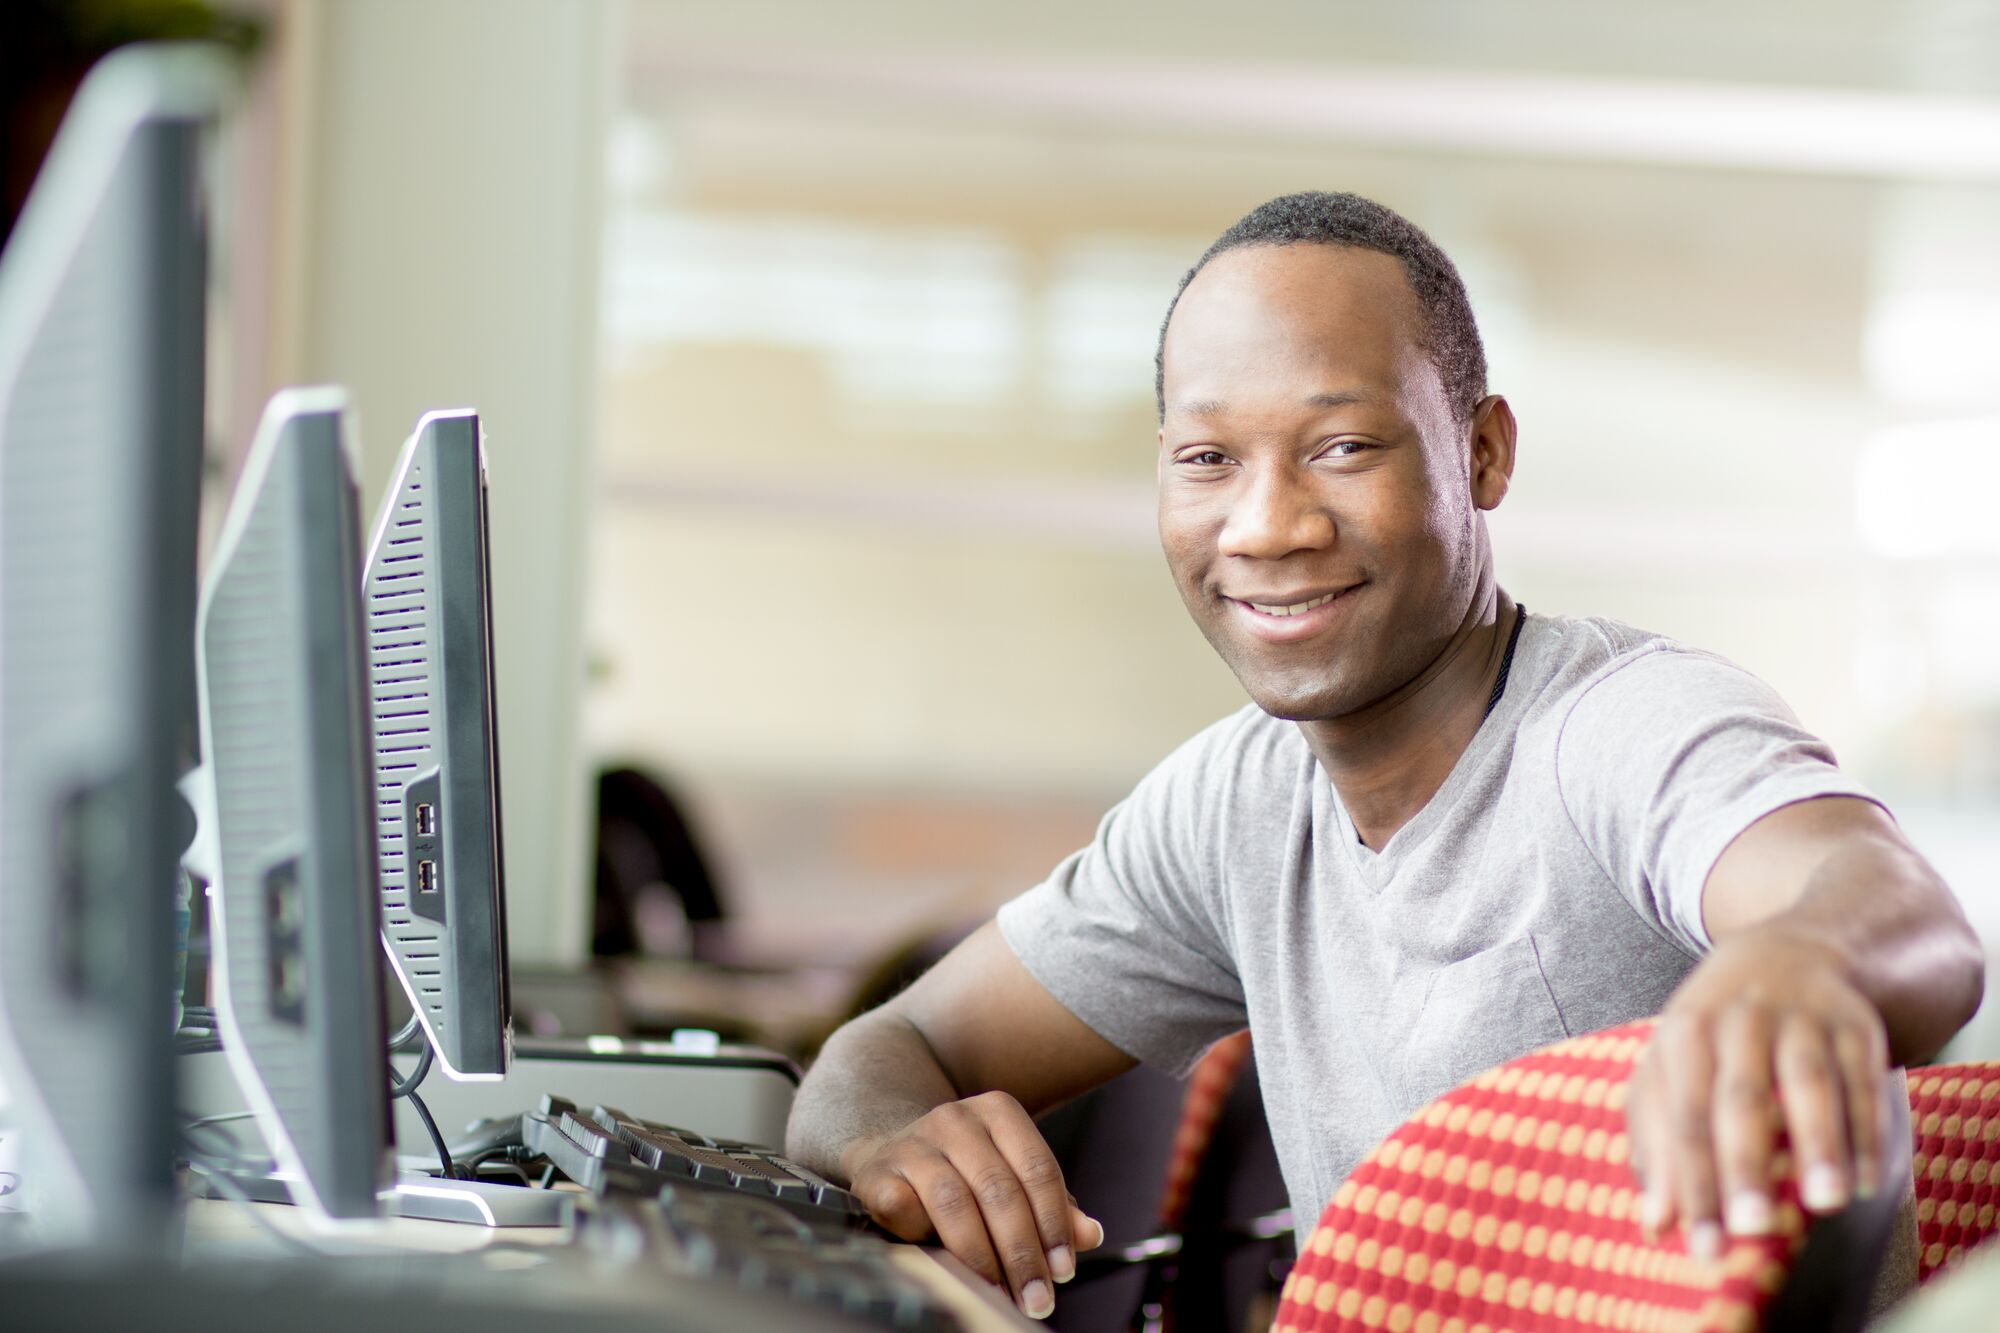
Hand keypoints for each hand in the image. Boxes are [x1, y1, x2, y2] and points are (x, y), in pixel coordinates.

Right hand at [845, 1091, 1105, 1319]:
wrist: (890, 1153)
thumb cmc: (964, 1172)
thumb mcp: (1013, 1178)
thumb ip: (1052, 1205)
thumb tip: (1089, 1234)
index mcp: (998, 1112)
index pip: (1037, 1169)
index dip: (1054, 1224)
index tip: (1064, 1270)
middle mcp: (955, 1118)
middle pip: (1000, 1189)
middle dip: (1022, 1251)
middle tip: (1036, 1296)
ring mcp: (913, 1142)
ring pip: (955, 1201)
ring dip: (982, 1256)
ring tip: (999, 1290)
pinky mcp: (877, 1172)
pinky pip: (904, 1209)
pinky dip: (925, 1238)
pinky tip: (942, 1261)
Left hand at [1627, 930, 1890, 1258]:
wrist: (1788, 951)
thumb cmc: (1716, 1030)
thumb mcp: (1673, 1067)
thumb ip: (1658, 1142)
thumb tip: (1656, 1224)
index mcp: (1685, 1031)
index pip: (1682, 1116)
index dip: (1689, 1181)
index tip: (1697, 1244)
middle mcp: (1739, 1019)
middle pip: (1739, 1098)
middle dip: (1743, 1165)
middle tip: (1750, 1230)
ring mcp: (1801, 1017)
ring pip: (1808, 1081)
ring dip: (1818, 1143)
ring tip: (1823, 1204)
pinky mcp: (1855, 1024)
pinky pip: (1862, 1079)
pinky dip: (1865, 1130)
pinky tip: (1865, 1181)